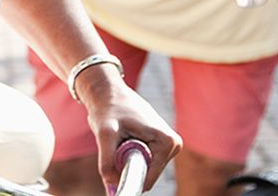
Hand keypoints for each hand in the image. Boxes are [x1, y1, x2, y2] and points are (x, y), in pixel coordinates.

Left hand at [76, 70, 181, 191]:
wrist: (108, 92)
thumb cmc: (108, 108)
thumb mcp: (104, 133)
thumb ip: (107, 161)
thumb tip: (110, 185)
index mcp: (167, 142)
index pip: (149, 178)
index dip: (128, 175)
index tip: (114, 162)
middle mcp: (173, 144)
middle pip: (147, 173)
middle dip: (128, 164)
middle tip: (116, 143)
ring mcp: (168, 144)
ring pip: (144, 167)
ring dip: (128, 158)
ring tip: (121, 137)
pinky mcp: (161, 144)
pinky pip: (143, 160)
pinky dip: (130, 153)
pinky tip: (126, 136)